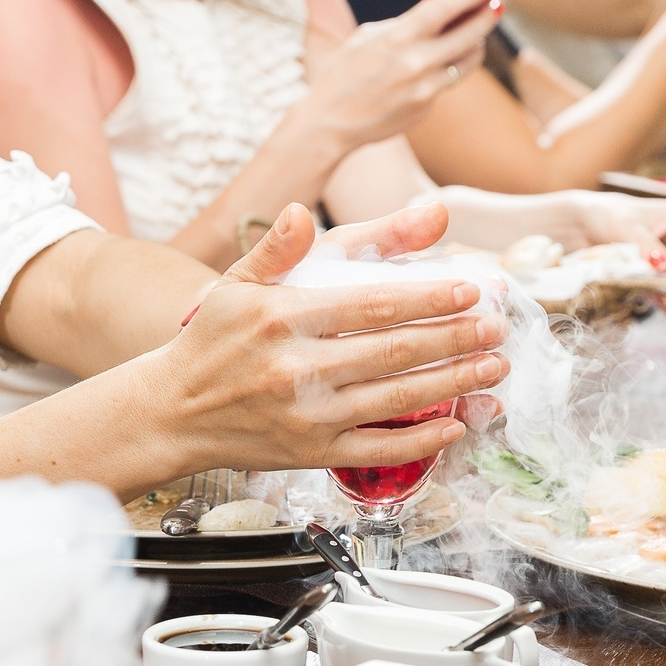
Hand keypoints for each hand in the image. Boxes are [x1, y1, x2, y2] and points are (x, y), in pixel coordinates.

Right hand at [156, 203, 506, 474]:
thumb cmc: (209, 343)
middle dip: (457, 338)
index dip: (428, 296)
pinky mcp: (311, 453)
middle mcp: (297, 368)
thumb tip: (300, 212)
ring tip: (492, 367)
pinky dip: (423, 441)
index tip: (469, 289)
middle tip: (495, 326)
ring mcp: (307, 415)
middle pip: (396, 351)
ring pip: (398, 399)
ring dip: (454, 383)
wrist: (170, 413)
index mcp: (283, 318)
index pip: (372, 304)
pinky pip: (378, 449)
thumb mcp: (235, 285)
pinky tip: (457, 425)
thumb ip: (278, 250)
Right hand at [293, 0, 501, 154]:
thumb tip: (441, 14)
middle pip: (468, 36)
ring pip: (466, 62)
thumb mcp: (367, 38)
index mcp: (396, 38)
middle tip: (496, 7)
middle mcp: (415, 64)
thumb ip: (403, 26)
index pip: (443, 8)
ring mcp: (423, 90)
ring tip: (478, 35)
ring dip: (475, 45)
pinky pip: (445, 84)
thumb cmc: (345, 73)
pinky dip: (446, 71)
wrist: (329, 123)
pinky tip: (444, 62)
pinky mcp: (425, 109)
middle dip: (485, 18)